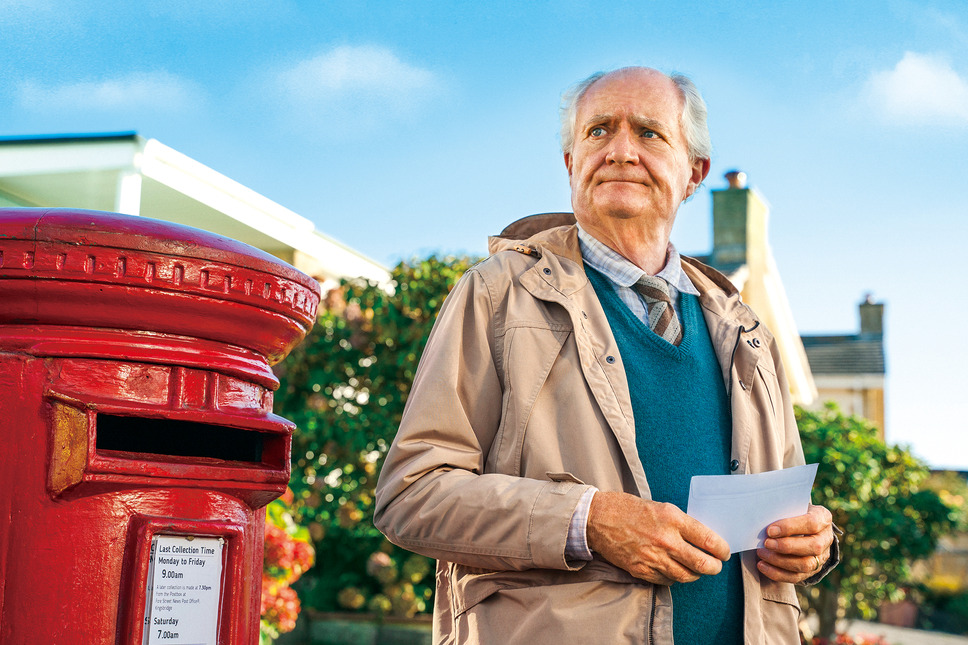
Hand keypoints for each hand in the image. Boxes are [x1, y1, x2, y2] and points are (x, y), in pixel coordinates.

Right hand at [587, 491, 730, 584]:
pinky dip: (674, 577)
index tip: (723, 551)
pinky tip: (673, 569)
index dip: (722, 549)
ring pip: (686, 576)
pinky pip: (667, 580)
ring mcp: (653, 557)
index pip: (708, 540)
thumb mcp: (660, 507)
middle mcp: (665, 540)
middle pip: (702, 564)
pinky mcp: (641, 570)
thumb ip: (680, 523)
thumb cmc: (627, 508)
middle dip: (714, 567)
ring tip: (696, 569)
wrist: (597, 518)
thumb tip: (701, 538)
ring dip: (695, 574)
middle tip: (715, 565)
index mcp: (672, 519)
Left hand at [756, 504, 833, 582]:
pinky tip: (762, 566)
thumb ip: (783, 511)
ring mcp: (822, 557)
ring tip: (762, 553)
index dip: (790, 527)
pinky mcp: (812, 571)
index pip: (811, 523)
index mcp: (823, 518)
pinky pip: (796, 577)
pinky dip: (777, 573)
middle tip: (766, 543)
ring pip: (805, 564)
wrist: (802, 526)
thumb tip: (762, 518)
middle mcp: (826, 539)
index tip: (770, 530)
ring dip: (780, 561)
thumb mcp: (792, 507)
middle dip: (786, 546)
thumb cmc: (793, 513)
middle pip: (812, 547)